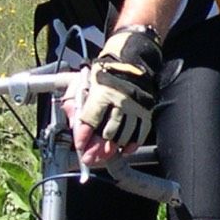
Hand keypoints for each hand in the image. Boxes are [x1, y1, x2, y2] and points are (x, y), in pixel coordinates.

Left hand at [73, 25, 161, 159]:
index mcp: (101, 93)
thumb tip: (74, 124)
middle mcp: (119, 101)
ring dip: (114, 148)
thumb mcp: (83, 82)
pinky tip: (125, 150)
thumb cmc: (103, 73)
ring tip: (106, 155)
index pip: (90, 120)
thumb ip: (75, 103)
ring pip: (124, 135)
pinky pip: (141, 132)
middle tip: (91, 159)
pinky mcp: (146, 110)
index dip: (83, 136)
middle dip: (98, 149)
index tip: (81, 146)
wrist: (131, 60)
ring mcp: (135, 107)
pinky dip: (133, 144)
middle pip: (108, 133)